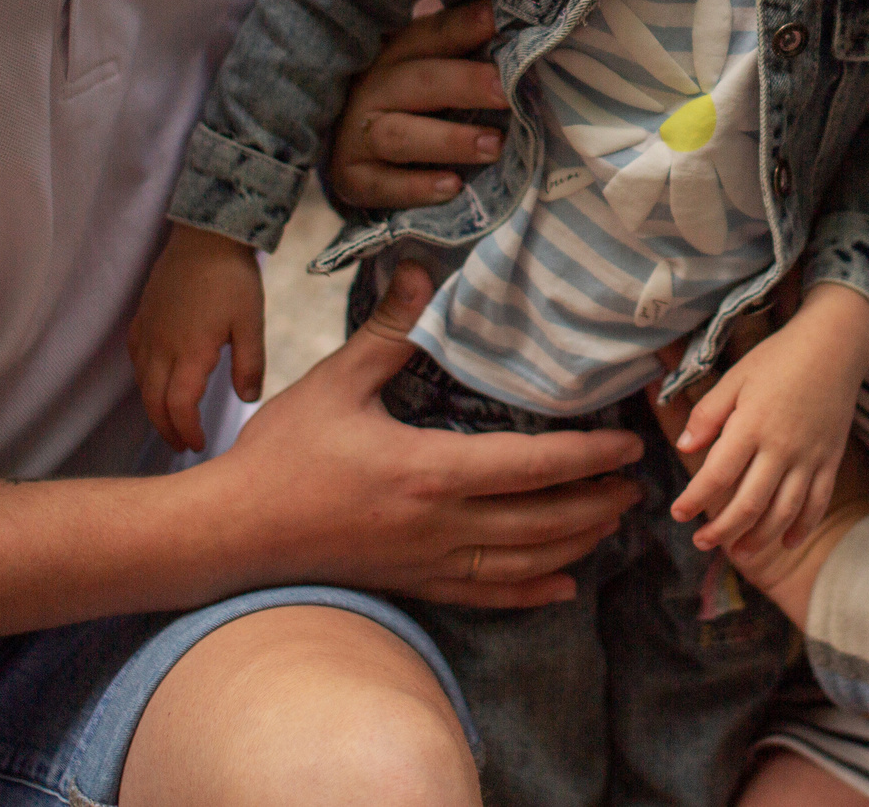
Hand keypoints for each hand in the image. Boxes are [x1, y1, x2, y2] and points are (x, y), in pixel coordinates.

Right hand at [129, 222, 267, 452]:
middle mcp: (161, 346)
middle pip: (154, 402)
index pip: (179, 406)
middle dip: (166, 429)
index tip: (199, 444)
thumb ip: (250, 364)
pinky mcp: (143, 317)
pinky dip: (144, 379)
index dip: (187, 431)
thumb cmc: (232, 278)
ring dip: (154, 407)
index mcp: (189, 352)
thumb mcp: (250, 323)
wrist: (205, 235)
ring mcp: (147, 331)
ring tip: (171, 421)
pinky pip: (135, 358)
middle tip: (182, 445)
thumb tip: (249, 399)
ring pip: (141, 382)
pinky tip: (156, 381)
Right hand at [203, 262, 646, 606]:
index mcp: (429, 470)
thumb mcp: (335, 382)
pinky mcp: (411, 585)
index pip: (531, 466)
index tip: (627, 445)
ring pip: (523, 564)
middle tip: (637, 486)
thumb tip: (421, 272)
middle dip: (597, 504)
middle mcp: (439, 525)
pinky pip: (485, 596)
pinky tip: (562, 587)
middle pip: (542, 522)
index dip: (588, 457)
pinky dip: (531, 593)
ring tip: (611, 524)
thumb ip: (388, 331)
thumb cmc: (281, 457)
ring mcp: (427, 563)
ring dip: (576, 545)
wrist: (232, 534)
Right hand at [326, 0, 508, 208]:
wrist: (341, 147)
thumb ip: (462, 58)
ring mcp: (356, 135)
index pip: (428, 36)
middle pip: (417, 81)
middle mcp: (370, 90)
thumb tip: (521, 42)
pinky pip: (382, 185)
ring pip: (399, 135)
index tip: (495, 19)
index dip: (460, 27)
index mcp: (392, 55)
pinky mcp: (352, 177)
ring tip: (493, 145)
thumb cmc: (403, 104)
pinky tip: (453, 186)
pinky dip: (417, 188)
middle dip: (464, 84)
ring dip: (448, 140)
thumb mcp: (424, 72)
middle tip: (507, 92)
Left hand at [661, 283, 868, 554]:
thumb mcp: (735, 376)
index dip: (694, 499)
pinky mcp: (831, 460)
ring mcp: (809, 457)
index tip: (678, 514)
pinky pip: (817, 503)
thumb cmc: (778, 358)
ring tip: (737, 552)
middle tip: (701, 542)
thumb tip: (683, 446)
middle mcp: (781, 448)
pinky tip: (785, 543)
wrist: (834, 346)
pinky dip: (802, 528)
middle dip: (722, 530)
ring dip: (759, 538)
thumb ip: (708, 414)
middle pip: (749, 504)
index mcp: (751, 425)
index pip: (717, 475)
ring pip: (783, 512)